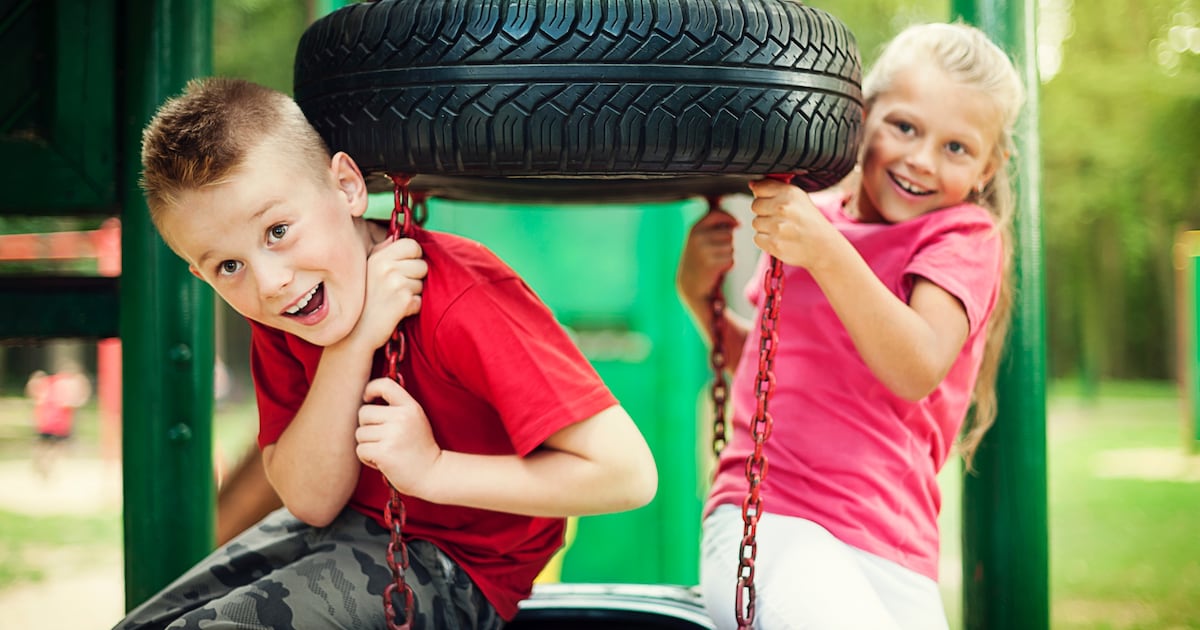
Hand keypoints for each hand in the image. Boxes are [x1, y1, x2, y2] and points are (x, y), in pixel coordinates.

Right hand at [351, 237, 427, 350]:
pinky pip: (420, 301)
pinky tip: (396, 312)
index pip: (412, 245)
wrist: (355, 334)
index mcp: (379, 257)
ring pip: (422, 284)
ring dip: (413, 294)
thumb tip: (396, 237)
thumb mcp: (366, 270)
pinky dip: (412, 308)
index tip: (405, 269)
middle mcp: (387, 267)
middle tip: (397, 290)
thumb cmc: (363, 301)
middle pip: (422, 265)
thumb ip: (382, 252)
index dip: (414, 257)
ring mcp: (396, 283)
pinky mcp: (404, 301)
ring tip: (394, 301)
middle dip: (415, 278)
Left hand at [355, 378, 441, 497]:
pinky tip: (382, 461)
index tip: (367, 399)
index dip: (370, 389)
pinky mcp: (384, 452)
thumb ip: (397, 407)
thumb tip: (367, 396)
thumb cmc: (419, 447)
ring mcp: (393, 435)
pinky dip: (367, 458)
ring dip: (367, 445)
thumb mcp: (415, 420)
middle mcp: (402, 417)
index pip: (385, 385)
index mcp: (410, 407)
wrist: (433, 474)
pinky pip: (361, 450)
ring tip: (385, 451)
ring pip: (360, 434)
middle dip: (367, 427)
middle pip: (363, 413)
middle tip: (382, 438)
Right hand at [677, 209, 737, 303]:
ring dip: (728, 255)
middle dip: (727, 243)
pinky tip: (716, 269)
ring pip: (731, 247)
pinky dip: (728, 265)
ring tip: (715, 261)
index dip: (729, 218)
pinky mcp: (711, 264)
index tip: (738, 224)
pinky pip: (731, 260)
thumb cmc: (698, 259)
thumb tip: (736, 222)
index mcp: (695, 229)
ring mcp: (704, 250)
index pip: (716, 214)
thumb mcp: (699, 240)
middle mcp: (698, 237)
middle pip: (729, 233)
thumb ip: (713, 228)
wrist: (689, 284)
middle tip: (716, 253)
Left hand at [748, 178, 839, 270]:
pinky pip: (757, 238)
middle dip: (764, 212)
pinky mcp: (773, 244)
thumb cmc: (810, 222)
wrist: (823, 247)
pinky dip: (766, 240)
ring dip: (765, 227)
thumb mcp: (799, 198)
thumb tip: (753, 185)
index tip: (772, 201)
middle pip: (755, 206)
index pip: (759, 188)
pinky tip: (780, 239)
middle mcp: (782, 208)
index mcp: (789, 193)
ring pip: (756, 223)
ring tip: (782, 229)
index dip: (764, 195)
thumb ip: (776, 189)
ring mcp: (777, 227)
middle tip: (780, 218)